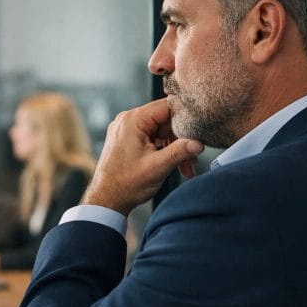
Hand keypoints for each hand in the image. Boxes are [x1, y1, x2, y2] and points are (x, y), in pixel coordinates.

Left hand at [83, 98, 203, 215]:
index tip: (199, 131)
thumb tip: (199, 143)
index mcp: (132, 120)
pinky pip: (153, 138)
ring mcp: (127, 130)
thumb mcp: (157, 167)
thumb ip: (180, 152)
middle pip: (165, 120)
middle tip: (192, 158)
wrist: (106, 200)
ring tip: (185, 167)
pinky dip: (165, 150)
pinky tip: (176, 165)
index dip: (185, 118)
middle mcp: (128, 120)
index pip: (166, 106)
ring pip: (161, 131)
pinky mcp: (128, 140)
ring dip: (175, 147)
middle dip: (181, 139)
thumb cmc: (125, 184)